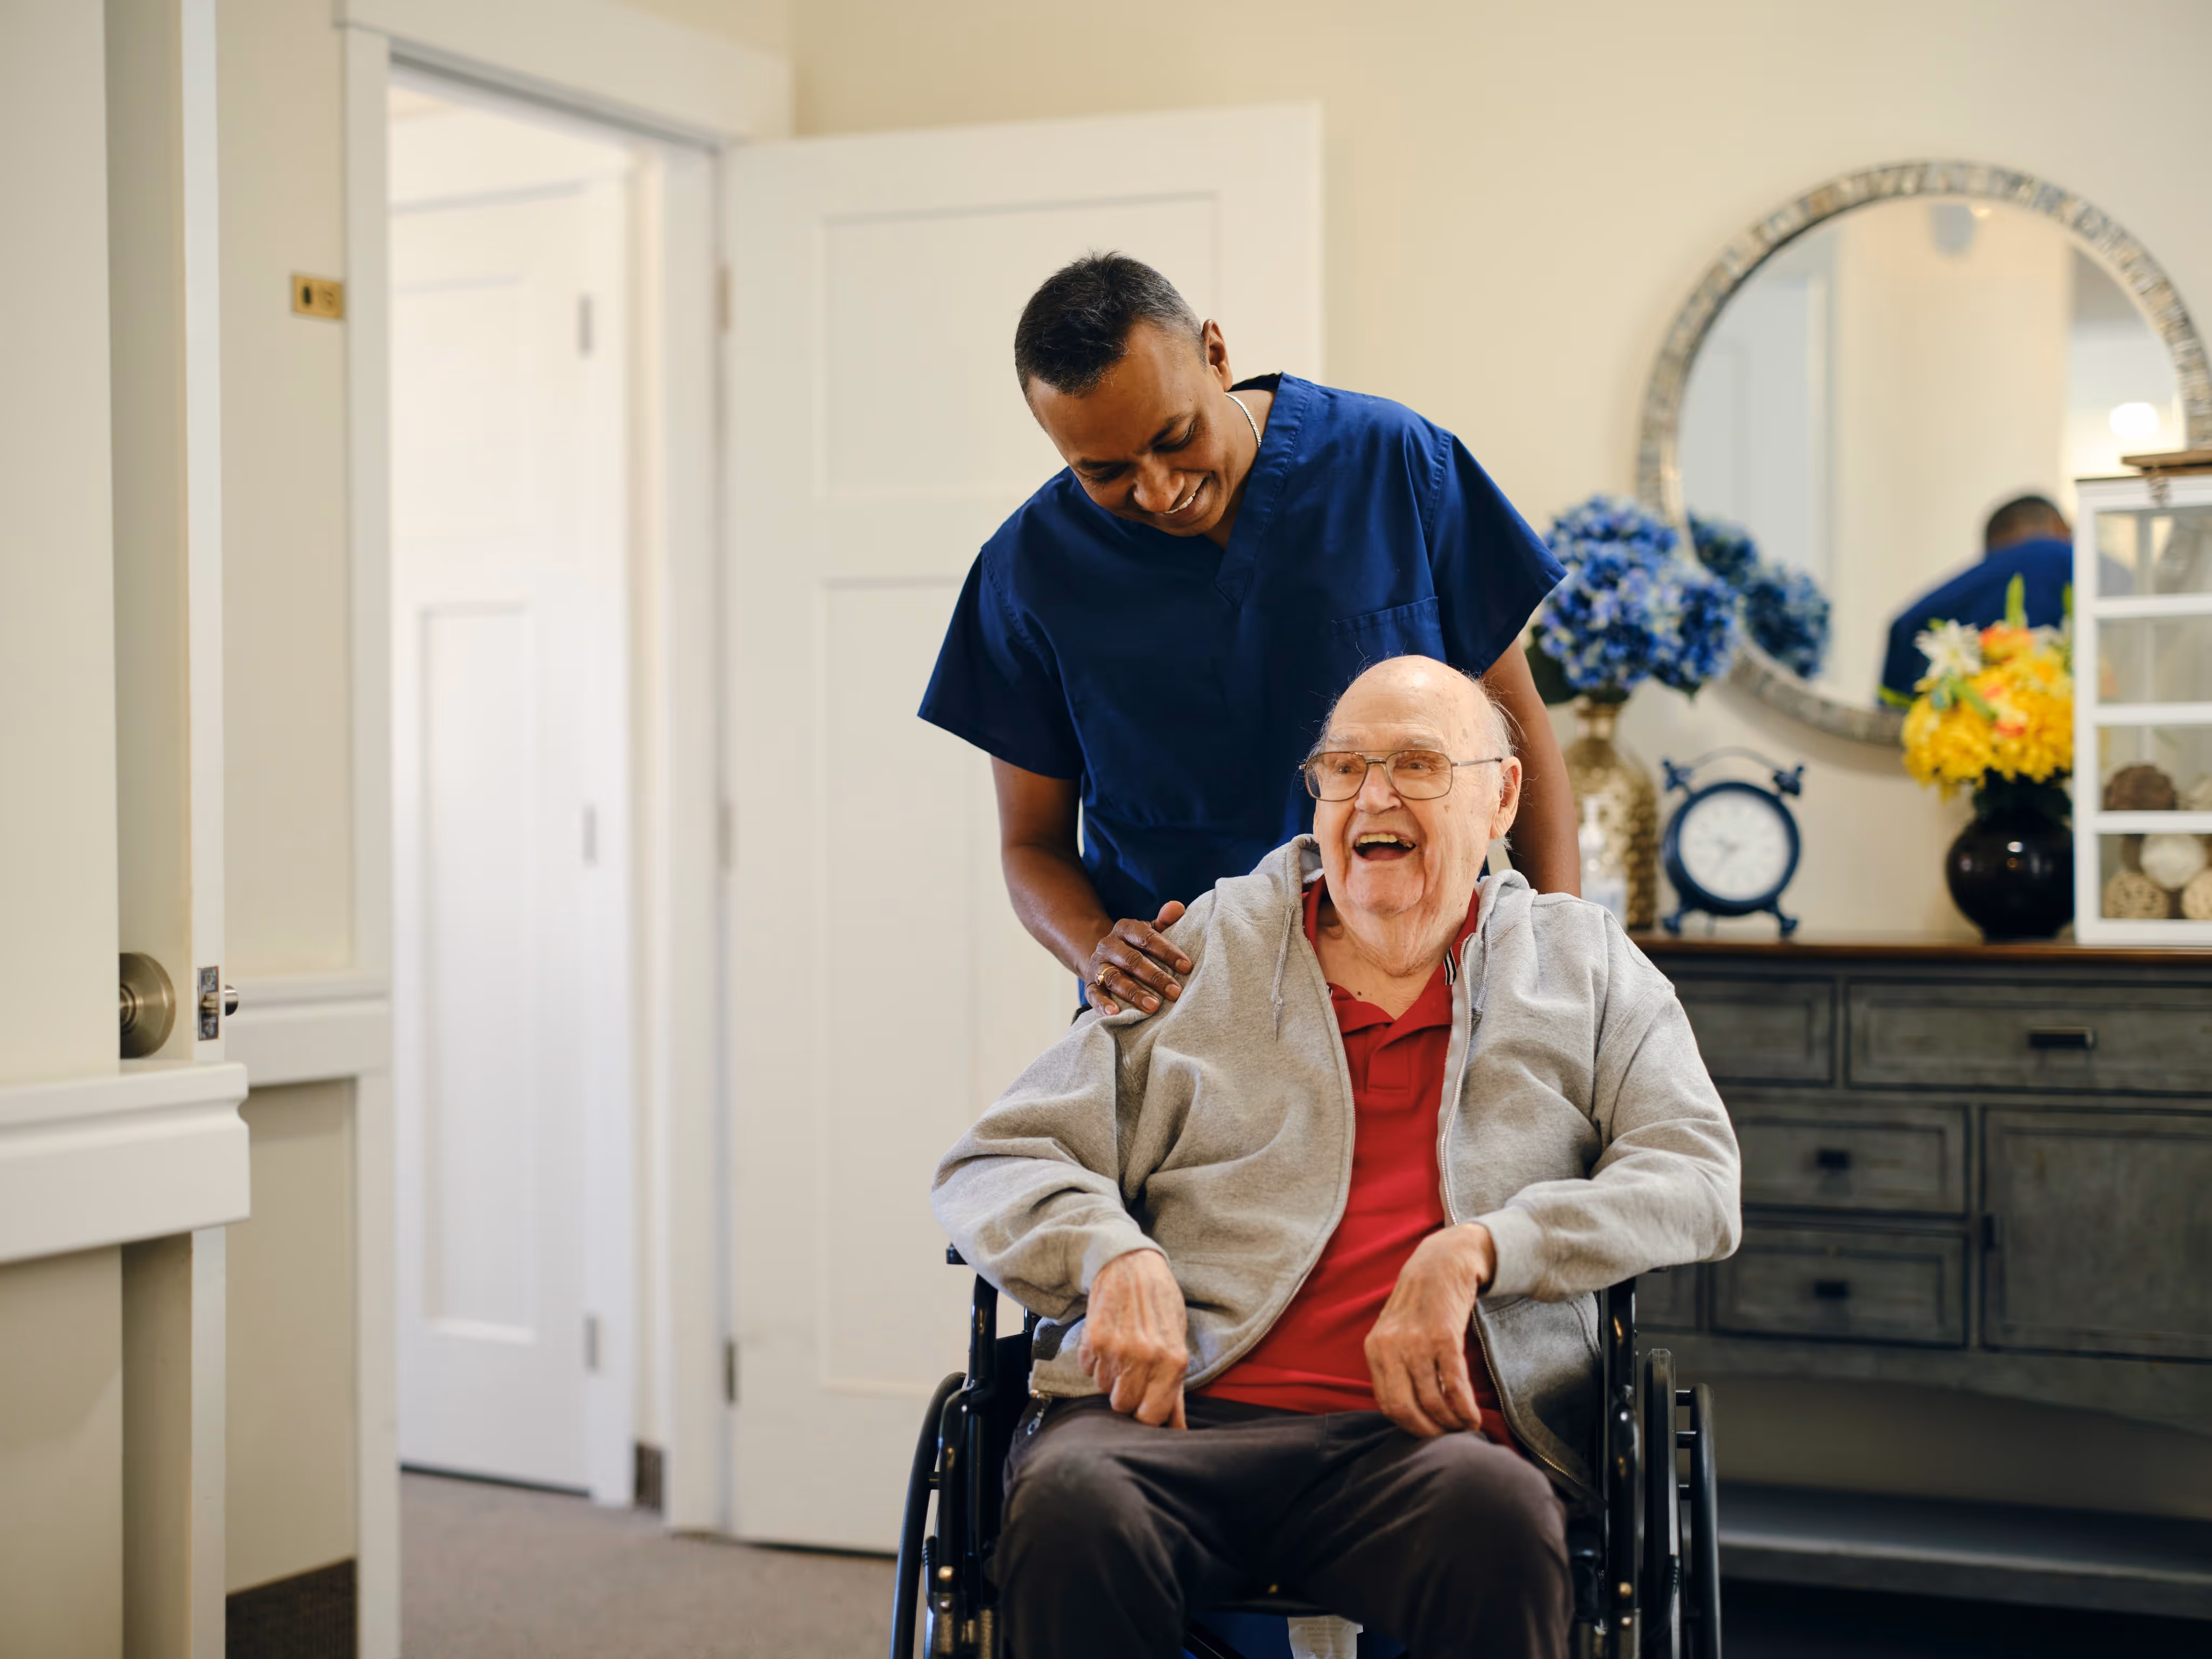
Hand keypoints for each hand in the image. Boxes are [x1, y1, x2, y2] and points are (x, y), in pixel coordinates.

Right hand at [1076, 1248, 1188, 1427]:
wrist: (1130, 1263)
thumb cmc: (1160, 1304)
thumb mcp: (1177, 1342)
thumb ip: (1175, 1391)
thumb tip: (1178, 1431)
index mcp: (1173, 1361)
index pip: (1151, 1417)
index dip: (1145, 1414)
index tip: (1144, 1404)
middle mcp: (1145, 1357)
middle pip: (1122, 1406)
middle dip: (1125, 1394)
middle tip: (1132, 1372)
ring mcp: (1116, 1349)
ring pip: (1102, 1388)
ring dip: (1109, 1375)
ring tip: (1121, 1349)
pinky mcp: (1093, 1339)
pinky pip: (1087, 1369)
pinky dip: (1093, 1360)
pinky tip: (1106, 1339)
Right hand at [1084, 902, 1190, 1016]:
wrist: (1106, 958)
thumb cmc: (1137, 947)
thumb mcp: (1149, 932)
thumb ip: (1164, 921)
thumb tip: (1178, 907)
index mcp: (1125, 928)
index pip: (1146, 937)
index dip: (1167, 951)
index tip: (1186, 967)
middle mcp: (1109, 945)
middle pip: (1132, 960)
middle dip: (1155, 977)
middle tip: (1175, 992)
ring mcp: (1098, 965)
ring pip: (1115, 978)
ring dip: (1134, 992)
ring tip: (1153, 1006)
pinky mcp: (1090, 984)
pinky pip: (1094, 994)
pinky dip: (1103, 1004)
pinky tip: (1115, 1013)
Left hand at [1364, 1223, 1495, 1438]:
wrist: (1441, 1262)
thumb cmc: (1419, 1303)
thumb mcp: (1393, 1332)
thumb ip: (1394, 1365)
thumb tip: (1406, 1412)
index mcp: (1374, 1349)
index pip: (1387, 1403)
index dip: (1409, 1425)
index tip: (1427, 1433)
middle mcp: (1390, 1347)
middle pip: (1405, 1408)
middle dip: (1428, 1430)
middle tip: (1446, 1438)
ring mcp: (1416, 1342)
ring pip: (1433, 1400)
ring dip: (1451, 1422)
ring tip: (1463, 1427)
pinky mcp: (1444, 1337)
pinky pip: (1454, 1385)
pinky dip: (1465, 1408)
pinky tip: (1473, 1418)